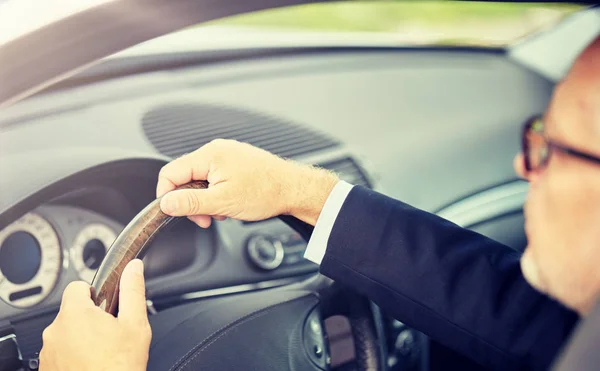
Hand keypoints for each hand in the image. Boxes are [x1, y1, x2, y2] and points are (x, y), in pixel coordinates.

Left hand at [39, 260, 150, 370]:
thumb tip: (134, 268)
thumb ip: (133, 291)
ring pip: (66, 334)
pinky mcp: (47, 369)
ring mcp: (49, 352)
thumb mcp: (135, 325)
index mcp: (75, 313)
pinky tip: (91, 366)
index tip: (106, 307)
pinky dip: (73, 357)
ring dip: (81, 339)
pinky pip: (60, 354)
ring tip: (102, 354)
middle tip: (110, 335)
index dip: (95, 293)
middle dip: (90, 319)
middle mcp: (55, 330)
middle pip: (72, 312)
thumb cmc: (119, 367)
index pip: (78, 286)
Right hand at [156, 139, 338, 226]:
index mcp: (209, 155)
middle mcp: (217, 150)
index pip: (171, 172)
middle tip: (206, 218)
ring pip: (201, 179)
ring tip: (223, 211)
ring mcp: (227, 155)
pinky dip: (218, 193)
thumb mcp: (222, 202)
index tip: (174, 212)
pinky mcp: (236, 162)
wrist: (294, 189)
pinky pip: (216, 178)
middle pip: (186, 176)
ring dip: (206, 200)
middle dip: (192, 201)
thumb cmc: (266, 192)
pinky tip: (230, 204)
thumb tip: (166, 203)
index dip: (167, 195)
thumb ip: (190, 203)